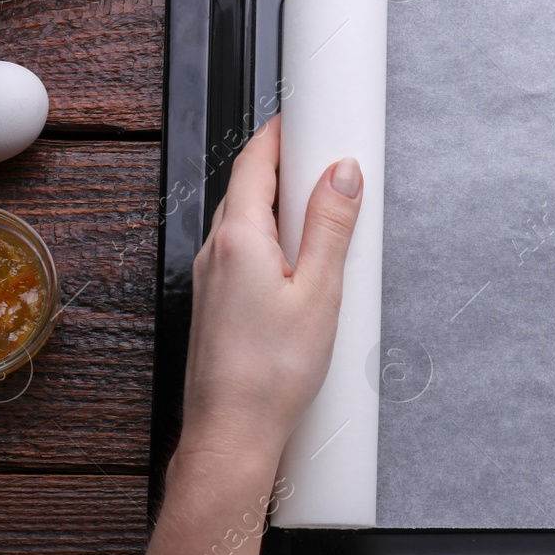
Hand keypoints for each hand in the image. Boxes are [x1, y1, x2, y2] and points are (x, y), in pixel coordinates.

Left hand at [180, 116, 363, 461]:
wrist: (233, 436)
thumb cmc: (272, 374)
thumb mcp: (322, 292)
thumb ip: (332, 227)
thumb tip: (342, 174)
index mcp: (238, 238)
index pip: (253, 162)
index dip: (279, 133)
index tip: (304, 118)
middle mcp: (215, 253)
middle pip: (249, 189)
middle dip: (287, 170)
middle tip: (328, 165)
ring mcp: (211, 281)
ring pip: (247, 225)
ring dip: (282, 211)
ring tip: (326, 221)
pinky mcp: (217, 307)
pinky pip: (245, 257)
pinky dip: (275, 246)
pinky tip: (305, 272)